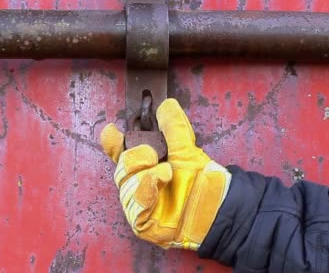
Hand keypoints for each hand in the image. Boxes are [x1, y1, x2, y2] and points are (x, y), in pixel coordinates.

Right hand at [100, 98, 231, 249]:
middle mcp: (138, 184)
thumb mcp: (187, 149)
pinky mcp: (142, 223)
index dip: (113, 143)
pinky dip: (145, 191)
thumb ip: (174, 127)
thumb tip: (167, 104)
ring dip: (146, 176)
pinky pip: (134, 207)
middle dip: (136, 157)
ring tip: (167, 173)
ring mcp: (139, 205)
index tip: (112, 131)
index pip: (120, 153)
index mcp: (145, 166)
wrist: (216, 206)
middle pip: (122, 167)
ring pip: (126, 186)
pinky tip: (157, 182)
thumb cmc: (200, 181)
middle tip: (154, 155)